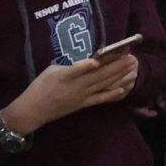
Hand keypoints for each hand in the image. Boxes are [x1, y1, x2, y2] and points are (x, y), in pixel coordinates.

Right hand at [0, 53, 135, 135]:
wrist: (32, 110)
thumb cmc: (40, 86)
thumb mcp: (52, 71)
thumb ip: (71, 66)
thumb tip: (88, 61)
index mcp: (65, 76)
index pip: (83, 67)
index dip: (97, 61)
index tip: (110, 54)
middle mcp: (75, 86)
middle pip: (99, 75)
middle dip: (117, 66)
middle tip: (132, 57)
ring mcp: (80, 96)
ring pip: (103, 85)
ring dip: (119, 76)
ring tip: (132, 68)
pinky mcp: (82, 105)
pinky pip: (99, 99)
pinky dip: (111, 94)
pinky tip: (123, 89)